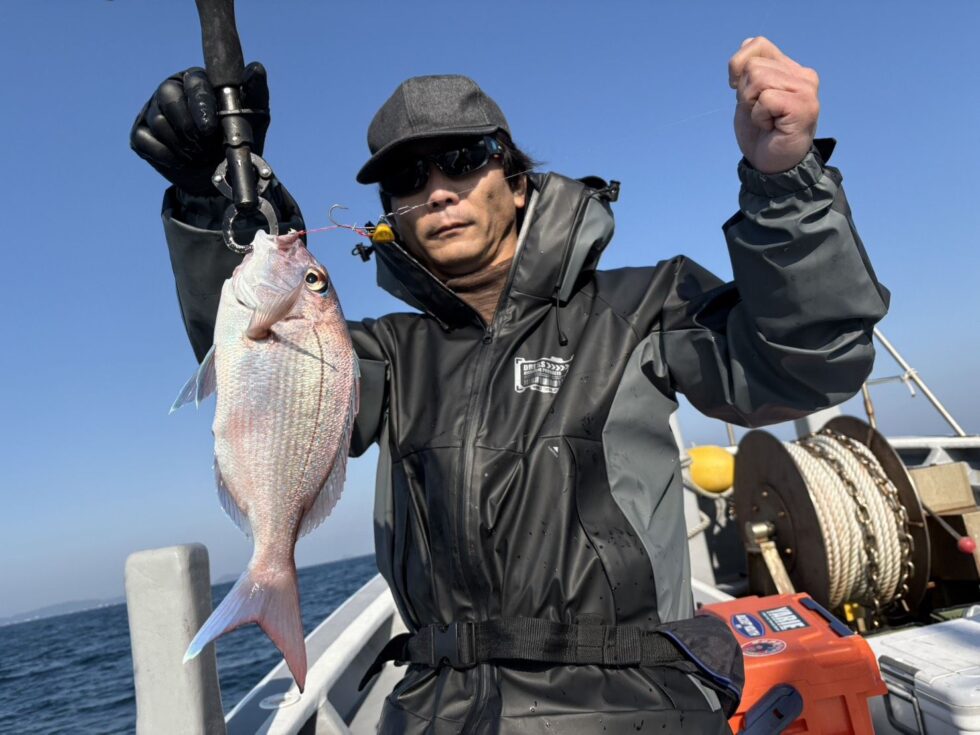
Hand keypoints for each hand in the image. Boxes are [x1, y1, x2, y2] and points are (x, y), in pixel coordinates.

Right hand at [130, 62, 269, 194]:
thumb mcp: (253, 120)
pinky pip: (146, 142)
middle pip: (168, 97)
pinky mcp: (139, 133)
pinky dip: (168, 157)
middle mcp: (171, 90)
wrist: (218, 180)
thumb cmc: (236, 143)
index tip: (210, 129)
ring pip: (159, 122)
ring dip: (183, 146)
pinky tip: (181, 160)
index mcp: (197, 81)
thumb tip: (256, 68)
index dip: (201, 107)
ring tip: (198, 154)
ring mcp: (152, 110)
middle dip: (189, 129)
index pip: (194, 83)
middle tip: (205, 146)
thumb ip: (256, 93)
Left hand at [728, 37, 818, 173]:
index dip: (738, 66)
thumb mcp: (747, 97)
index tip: (740, 91)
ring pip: (758, 79)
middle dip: (744, 93)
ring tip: (765, 120)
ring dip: (751, 105)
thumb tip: (745, 47)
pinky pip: (765, 98)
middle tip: (759, 114)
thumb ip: (748, 72)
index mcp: (790, 69)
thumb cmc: (760, 135)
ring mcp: (806, 90)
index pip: (757, 44)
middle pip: (753, 65)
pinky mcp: (804, 106)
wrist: (772, 167)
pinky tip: (771, 127)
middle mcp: (803, 75)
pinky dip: (759, 116)